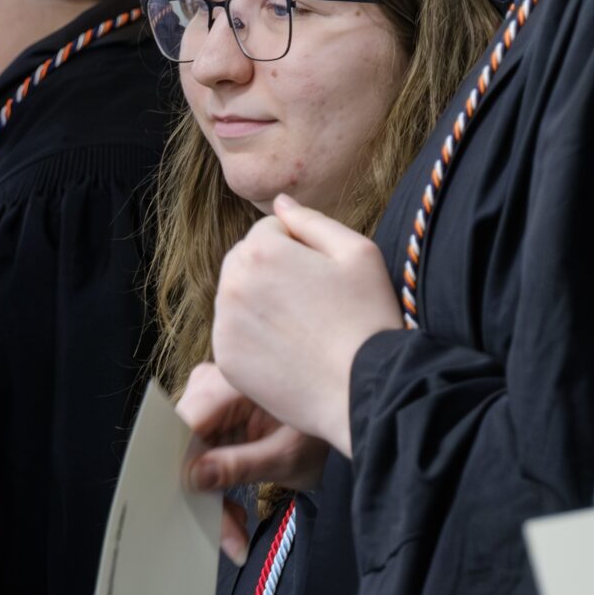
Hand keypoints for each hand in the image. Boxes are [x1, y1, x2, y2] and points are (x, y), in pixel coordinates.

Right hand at [179, 361, 326, 560]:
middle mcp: (209, 386)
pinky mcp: (217, 421)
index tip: (193, 509)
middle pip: (186, 445)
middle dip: (201, 494)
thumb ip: (238, 465)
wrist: (345, 414)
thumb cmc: (321, 430)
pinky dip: (217, 487)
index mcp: (225, 383)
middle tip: (227, 537)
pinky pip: (203, 457)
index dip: (184, 469)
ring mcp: (211, 402)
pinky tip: (235, 515)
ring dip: (210, 498)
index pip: (186, 427)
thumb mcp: (284, 455)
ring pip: (192, 457)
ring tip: (237, 533)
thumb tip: (194, 478)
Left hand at [208, 196, 399, 454]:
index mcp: (261, 250)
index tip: (326, 278)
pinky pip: (234, 333)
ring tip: (303, 328)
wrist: (364, 392)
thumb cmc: (368, 318)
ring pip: (237, 296)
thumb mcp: (358, 252)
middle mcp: (232, 284)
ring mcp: (225, 325)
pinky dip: (254, 337)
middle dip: (273, 271)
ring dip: (261, 302)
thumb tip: (280, 202)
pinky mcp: (225, 360)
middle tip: (314, 303)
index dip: (302, 248)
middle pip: (246, 260)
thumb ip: (312, 220)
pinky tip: (289, 351)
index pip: (269, 230)